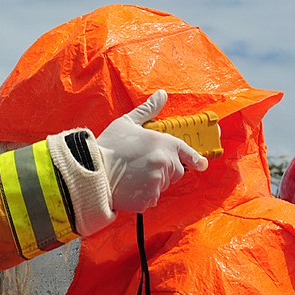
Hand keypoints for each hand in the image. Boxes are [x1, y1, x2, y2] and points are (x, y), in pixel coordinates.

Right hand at [97, 90, 207, 212]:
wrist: (92, 171)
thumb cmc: (108, 146)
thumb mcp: (127, 123)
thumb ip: (148, 110)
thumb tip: (161, 95)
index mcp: (163, 142)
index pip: (186, 151)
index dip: (195, 158)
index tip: (202, 164)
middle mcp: (164, 162)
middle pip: (176, 171)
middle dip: (165, 170)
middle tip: (143, 167)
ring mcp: (157, 182)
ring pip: (162, 185)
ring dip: (152, 183)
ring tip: (132, 177)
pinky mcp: (148, 198)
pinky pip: (151, 199)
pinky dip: (142, 196)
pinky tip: (128, 188)